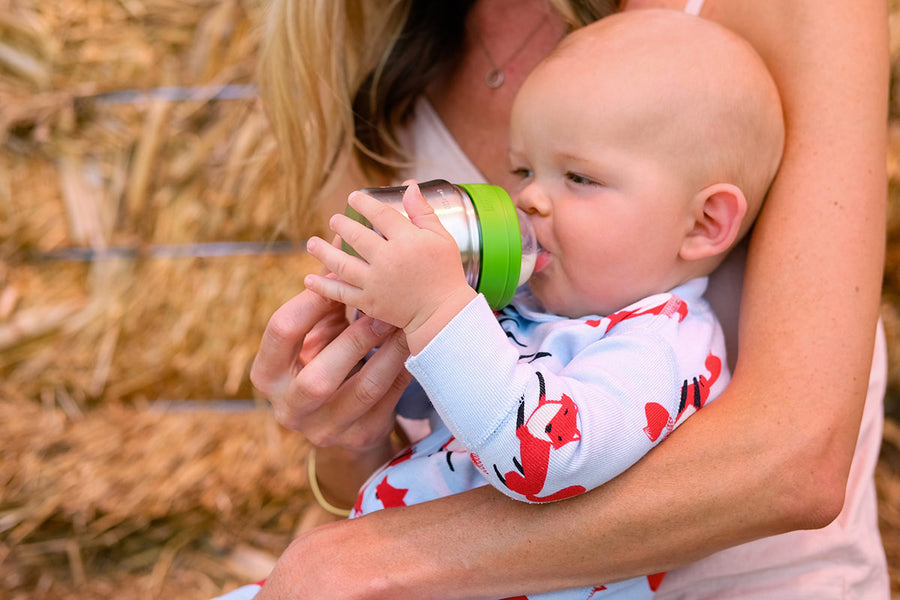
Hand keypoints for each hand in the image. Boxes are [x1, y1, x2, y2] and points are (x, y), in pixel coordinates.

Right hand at [249, 286, 410, 451]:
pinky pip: (390, 401)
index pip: (281, 331)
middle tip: (383, 312)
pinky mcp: (361, 437)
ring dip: (390, 354)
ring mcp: (325, 429)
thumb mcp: (318, 329)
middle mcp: (289, 408)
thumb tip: (342, 236)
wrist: (343, 417)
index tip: (342, 275)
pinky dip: (405, 371)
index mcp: (267, 374)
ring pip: (364, 391)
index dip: (312, 300)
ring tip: (407, 327)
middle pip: (319, 377)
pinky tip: (417, 349)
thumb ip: (327, 292)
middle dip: (355, 340)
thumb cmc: (326, 356)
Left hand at [304, 182, 475, 349]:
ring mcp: (375, 281)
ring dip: (323, 251)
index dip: (363, 203)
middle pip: (355, 235)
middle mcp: (387, 258)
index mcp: (407, 240)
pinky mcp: (369, 302)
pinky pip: (341, 293)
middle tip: (334, 220)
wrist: (444, 314)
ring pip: (341, 262)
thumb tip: (409, 186)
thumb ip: (422, 212)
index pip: (379, 213)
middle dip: (341, 224)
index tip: (353, 198)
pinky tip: (309, 280)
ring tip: (312, 243)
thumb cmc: (446, 274)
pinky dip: (323, 286)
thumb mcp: (441, 238)